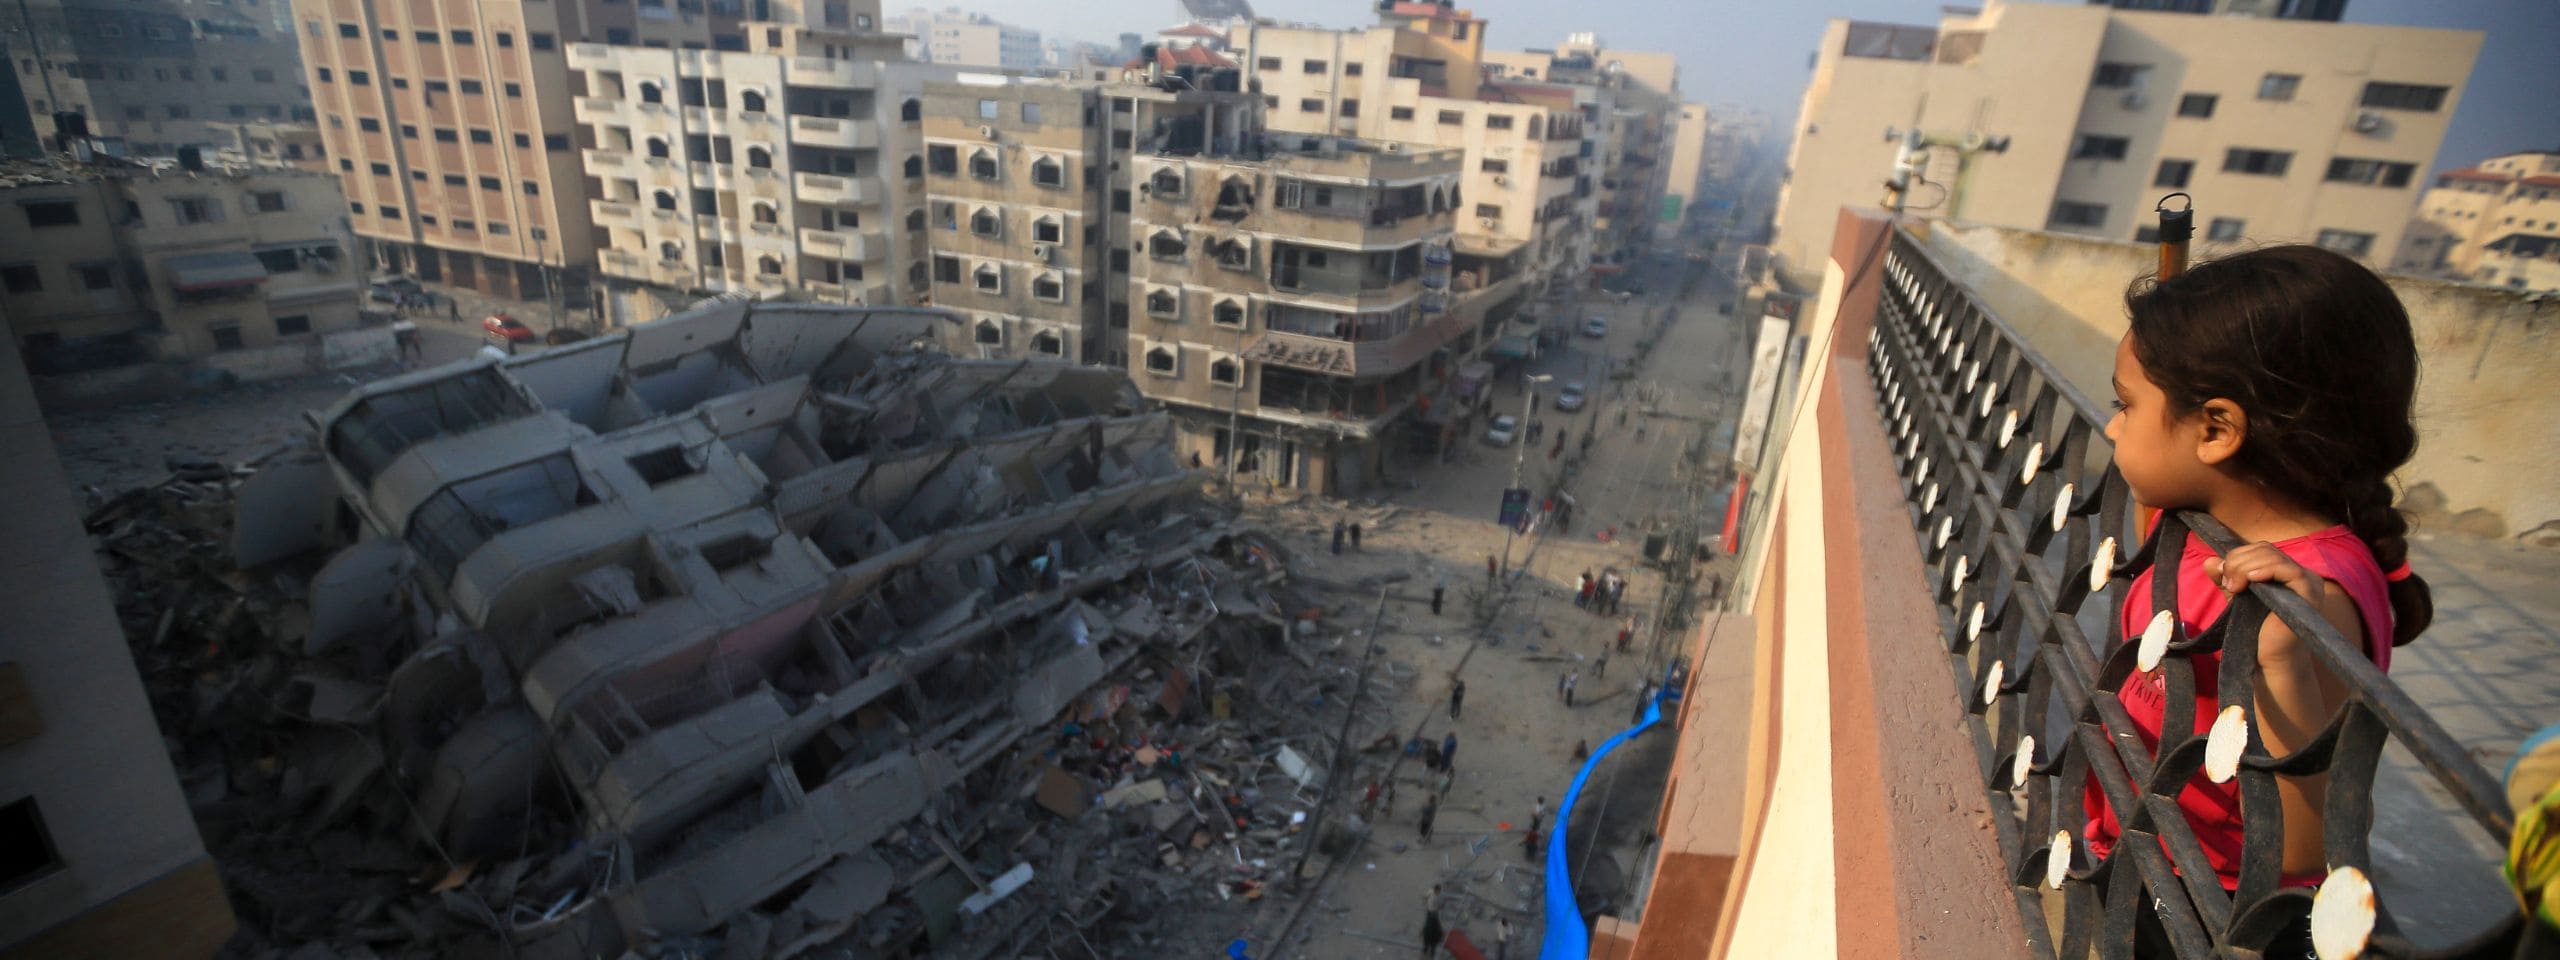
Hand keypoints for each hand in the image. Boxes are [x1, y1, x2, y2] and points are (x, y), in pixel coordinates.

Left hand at [2204, 542, 2335, 665]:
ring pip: (2274, 557)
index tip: (2222, 576)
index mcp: (2286, 572)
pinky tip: (2250, 580)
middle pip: (2266, 549)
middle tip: (2227, 584)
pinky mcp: (2310, 594)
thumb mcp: (2237, 598)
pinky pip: (2290, 571)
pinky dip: (2266, 570)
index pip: (2262, 549)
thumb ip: (2225, 578)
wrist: (2267, 658)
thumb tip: (2210, 561)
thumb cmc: (2254, 630)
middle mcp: (2301, 574)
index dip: (2238, 557)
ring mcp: (2308, 583)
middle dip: (2238, 562)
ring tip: (2235, 588)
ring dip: (2245, 567)